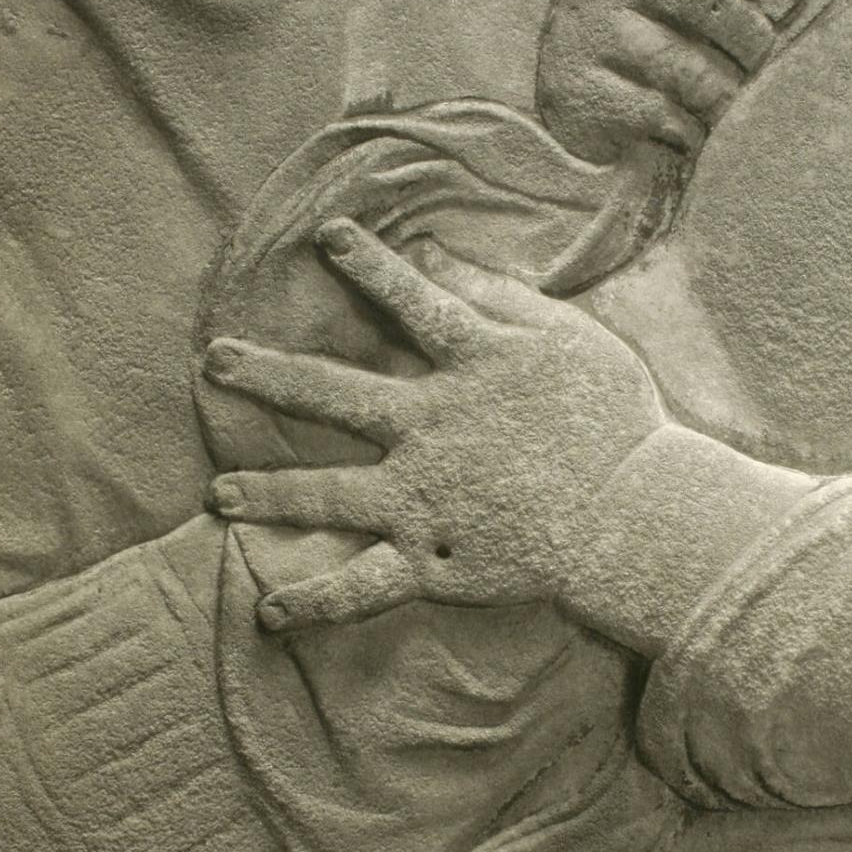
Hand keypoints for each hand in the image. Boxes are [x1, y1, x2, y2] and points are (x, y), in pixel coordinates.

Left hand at [204, 220, 663, 628]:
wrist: (637, 515)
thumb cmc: (617, 419)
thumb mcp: (571, 336)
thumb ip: (500, 296)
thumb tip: (437, 252)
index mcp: (470, 366)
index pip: (410, 302)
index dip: (370, 265)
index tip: (329, 237)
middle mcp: (429, 427)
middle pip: (332, 394)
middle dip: (268, 374)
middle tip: (214, 359)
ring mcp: (422, 498)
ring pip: (327, 494)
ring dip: (268, 493)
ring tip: (218, 495)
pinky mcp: (432, 561)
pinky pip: (362, 584)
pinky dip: (315, 601)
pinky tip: (268, 614)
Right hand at [538, 0, 792, 164]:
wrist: (578, 76)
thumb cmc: (662, 2)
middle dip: (750, 37)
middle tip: (754, 51)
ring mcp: (586, 25)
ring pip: (688, 68)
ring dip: (724, 89)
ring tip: (725, 89)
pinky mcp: (580, 88)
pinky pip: (662, 114)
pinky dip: (691, 127)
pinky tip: (687, 119)